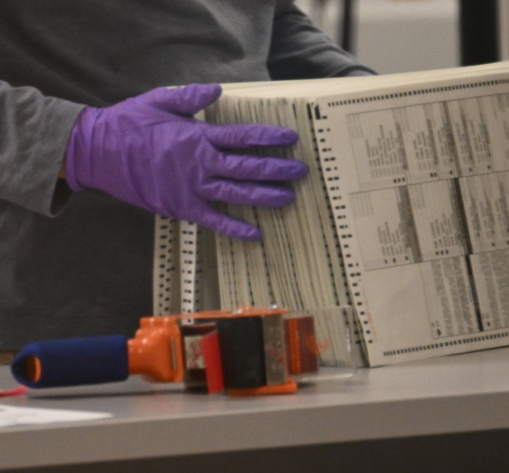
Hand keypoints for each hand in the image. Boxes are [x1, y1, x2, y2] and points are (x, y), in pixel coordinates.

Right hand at [64, 83, 307, 240]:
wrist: (98, 153)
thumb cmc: (129, 124)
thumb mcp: (159, 101)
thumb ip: (190, 98)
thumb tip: (218, 90)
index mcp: (199, 136)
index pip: (243, 136)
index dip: (270, 138)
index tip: (291, 139)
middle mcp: (202, 163)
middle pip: (248, 168)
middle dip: (278, 169)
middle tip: (301, 171)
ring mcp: (194, 188)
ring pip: (238, 194)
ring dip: (266, 196)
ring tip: (289, 198)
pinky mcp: (182, 208)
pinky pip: (215, 221)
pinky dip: (236, 230)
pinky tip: (257, 236)